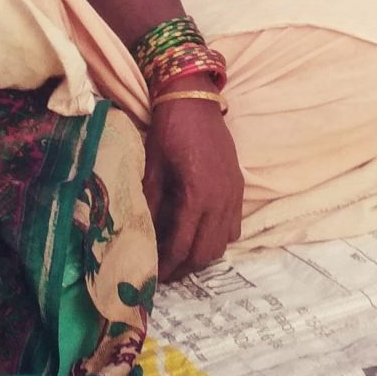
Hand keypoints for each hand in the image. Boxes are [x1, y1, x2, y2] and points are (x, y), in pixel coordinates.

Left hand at [142, 90, 244, 281]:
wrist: (195, 98)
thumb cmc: (169, 130)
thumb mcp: (152, 167)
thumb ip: (149, 202)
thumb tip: (137, 233)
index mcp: (196, 195)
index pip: (181, 245)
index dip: (167, 266)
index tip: (153, 277)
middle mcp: (220, 199)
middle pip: (205, 252)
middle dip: (184, 268)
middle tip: (165, 273)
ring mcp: (234, 194)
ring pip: (223, 243)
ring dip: (202, 255)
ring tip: (181, 257)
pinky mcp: (239, 187)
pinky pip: (234, 226)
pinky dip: (218, 238)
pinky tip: (200, 234)